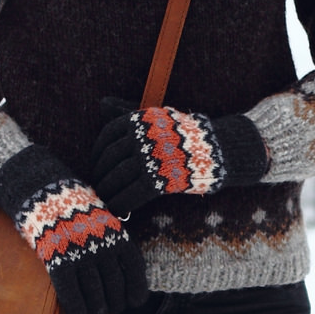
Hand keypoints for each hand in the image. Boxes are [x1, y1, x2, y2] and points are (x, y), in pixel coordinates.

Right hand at [0, 146, 148, 313]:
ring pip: (95, 295)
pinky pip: (72, 294)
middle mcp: (103, 247)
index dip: (136, 291)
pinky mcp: (59, 261)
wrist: (43, 189)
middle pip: (115, 287)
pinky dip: (76, 309)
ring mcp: (81, 255)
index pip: (134, 271)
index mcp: (117, 235)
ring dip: (96, 311)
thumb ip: (112, 239)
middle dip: (114, 304)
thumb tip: (121, 266)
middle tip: (109, 310)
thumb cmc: (72, 205)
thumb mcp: (102, 216)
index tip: (134, 302)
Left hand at [90, 98, 268, 215]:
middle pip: (110, 159)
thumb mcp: (156, 118)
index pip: (107, 137)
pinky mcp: (159, 178)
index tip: (96, 167)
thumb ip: (127, 112)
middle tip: (97, 188)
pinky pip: (132, 193)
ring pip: (118, 178)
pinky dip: (122, 203)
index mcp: (139, 120)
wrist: (219, 150)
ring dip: (108, 192)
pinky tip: (119, 210)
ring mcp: (150, 158)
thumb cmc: (184, 135)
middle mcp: (142, 137)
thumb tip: (102, 103)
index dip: (97, 155)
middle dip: (100, 176)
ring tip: (105, 201)